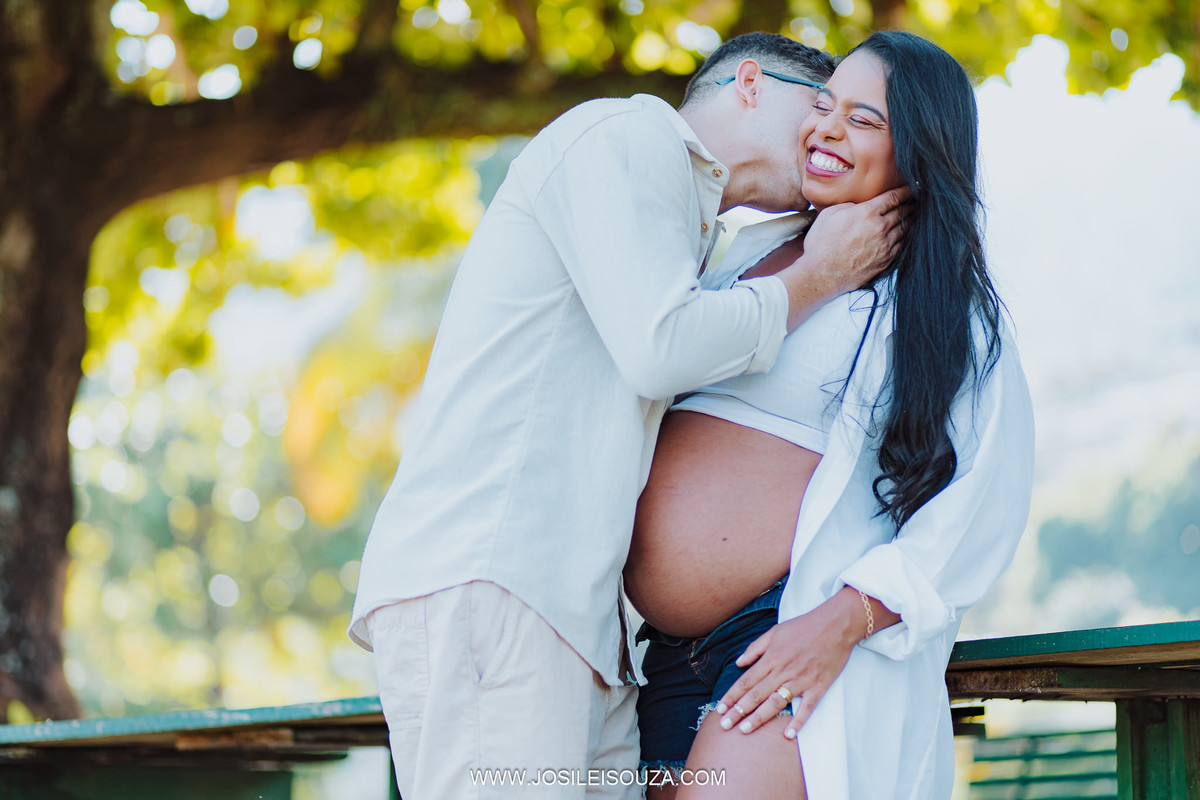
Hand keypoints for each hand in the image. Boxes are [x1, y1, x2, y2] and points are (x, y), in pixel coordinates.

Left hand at [714, 590, 861, 738]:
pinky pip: (806, 707)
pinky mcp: (818, 686)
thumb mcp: (775, 631)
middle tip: (725, 726)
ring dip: (759, 718)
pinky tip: (787, 734)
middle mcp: (783, 671)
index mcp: (771, 658)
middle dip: (738, 711)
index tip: (720, 709)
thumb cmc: (805, 626)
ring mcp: (801, 680)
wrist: (836, 624)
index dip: (731, 696)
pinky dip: (797, 721)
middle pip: (756, 695)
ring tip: (745, 730)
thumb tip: (739, 662)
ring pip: (776, 703)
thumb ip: (755, 648)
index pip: (746, 681)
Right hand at [777, 187, 912, 330]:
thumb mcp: (829, 214)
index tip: (909, 190)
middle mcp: (880, 228)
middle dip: (909, 204)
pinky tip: (904, 234)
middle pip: (902, 212)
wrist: (821, 274)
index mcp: (867, 213)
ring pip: (905, 229)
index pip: (893, 198)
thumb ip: (849, 205)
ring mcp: (884, 246)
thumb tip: (859, 205)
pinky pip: (901, 245)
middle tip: (914, 201)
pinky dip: (905, 237)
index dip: (904, 192)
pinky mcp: (885, 261)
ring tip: (911, 216)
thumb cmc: (821, 244)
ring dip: (909, 220)